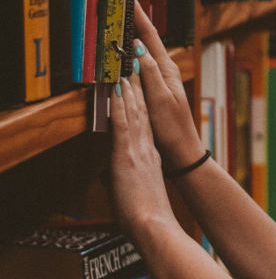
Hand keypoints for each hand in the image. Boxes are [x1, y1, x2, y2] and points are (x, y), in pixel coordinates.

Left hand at [110, 75, 176, 236]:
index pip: (144, 124)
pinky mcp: (126, 154)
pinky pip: (123, 123)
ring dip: (130, 89)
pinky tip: (118, 90)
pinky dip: (120, 105)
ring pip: (134, 112)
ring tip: (128, 69)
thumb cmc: (145, 215)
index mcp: (150, 157)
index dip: (141, 104)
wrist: (153, 224)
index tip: (137, 87)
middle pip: (142, 112)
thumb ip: (119, 178)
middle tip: (135, 67)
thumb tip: (106, 176)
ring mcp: (137, 149)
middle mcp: (146, 148)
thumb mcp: (132, 191)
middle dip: (138, 88)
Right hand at [133, 0, 204, 169]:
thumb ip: (149, 74)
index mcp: (167, 69)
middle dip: (134, 19)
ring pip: (142, 51)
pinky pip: (140, 65)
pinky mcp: (154, 89)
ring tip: (119, 18)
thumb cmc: (172, 128)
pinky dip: (131, 54)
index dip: (139, 16)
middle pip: (147, 39)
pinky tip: (123, 52)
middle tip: (121, 1)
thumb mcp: (160, 100)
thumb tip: (138, 48)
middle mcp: (165, 70)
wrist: (182, 151)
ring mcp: (160, 79)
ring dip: (132, 34)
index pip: (150, 36)